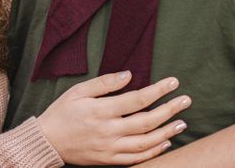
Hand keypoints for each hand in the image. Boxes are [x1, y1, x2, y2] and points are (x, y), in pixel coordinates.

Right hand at [37, 72, 190, 165]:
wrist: (48, 141)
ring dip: (167, 132)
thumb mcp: (78, 91)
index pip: (137, 99)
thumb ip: (104, 83)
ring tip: (182, 122)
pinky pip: (136, 158)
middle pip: (147, 121)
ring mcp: (110, 148)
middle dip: (170, 110)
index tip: (173, 82)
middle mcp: (108, 131)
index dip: (158, 90)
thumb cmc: (62, 112)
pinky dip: (153, 151)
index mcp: (101, 111)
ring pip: (146, 142)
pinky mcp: (109, 160)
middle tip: (186, 101)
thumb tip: (129, 75)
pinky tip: (165, 142)